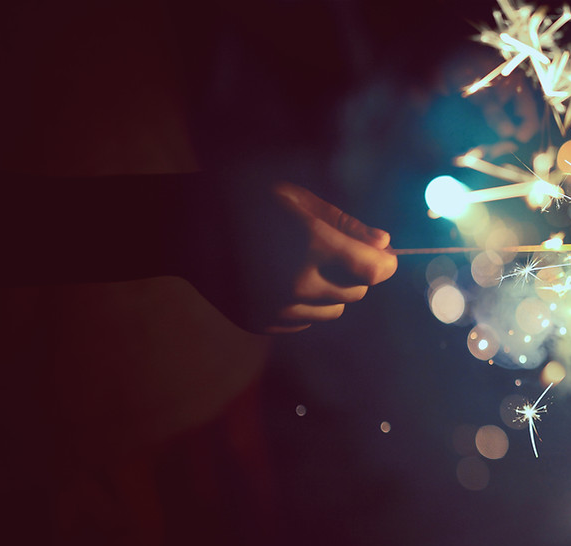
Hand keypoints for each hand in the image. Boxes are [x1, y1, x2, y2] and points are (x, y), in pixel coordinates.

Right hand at [182, 176, 397, 334]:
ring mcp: (277, 307)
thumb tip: (385, 245)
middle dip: (355, 274)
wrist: (183, 228)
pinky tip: (278, 279)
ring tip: (303, 264)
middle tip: (336, 252)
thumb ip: (344, 223)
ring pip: (332, 311)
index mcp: (310, 243)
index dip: (386, 265)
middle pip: (356, 293)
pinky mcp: (262, 322)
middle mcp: (296, 282)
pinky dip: (302, 305)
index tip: (387, 258)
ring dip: (330, 292)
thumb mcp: (296, 198)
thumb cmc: (244, 200)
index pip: (373, 271)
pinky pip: (303, 321)